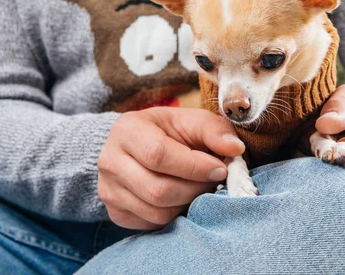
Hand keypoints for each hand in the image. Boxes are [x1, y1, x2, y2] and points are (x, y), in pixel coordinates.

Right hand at [98, 107, 244, 229]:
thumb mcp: (192, 121)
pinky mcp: (115, 212)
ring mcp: (108, 189)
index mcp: (127, 129)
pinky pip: (151, 223)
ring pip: (156, 211)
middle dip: (195, 189)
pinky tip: (182, 198)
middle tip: (212, 181)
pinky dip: (174, 215)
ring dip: (187, 204)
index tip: (220, 169)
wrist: (138, 147)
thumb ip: (214, 130)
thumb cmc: (170, 131)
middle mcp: (110, 160)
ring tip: (199, 188)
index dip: (195, 166)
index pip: (159, 154)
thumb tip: (235, 149)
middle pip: (158, 189)